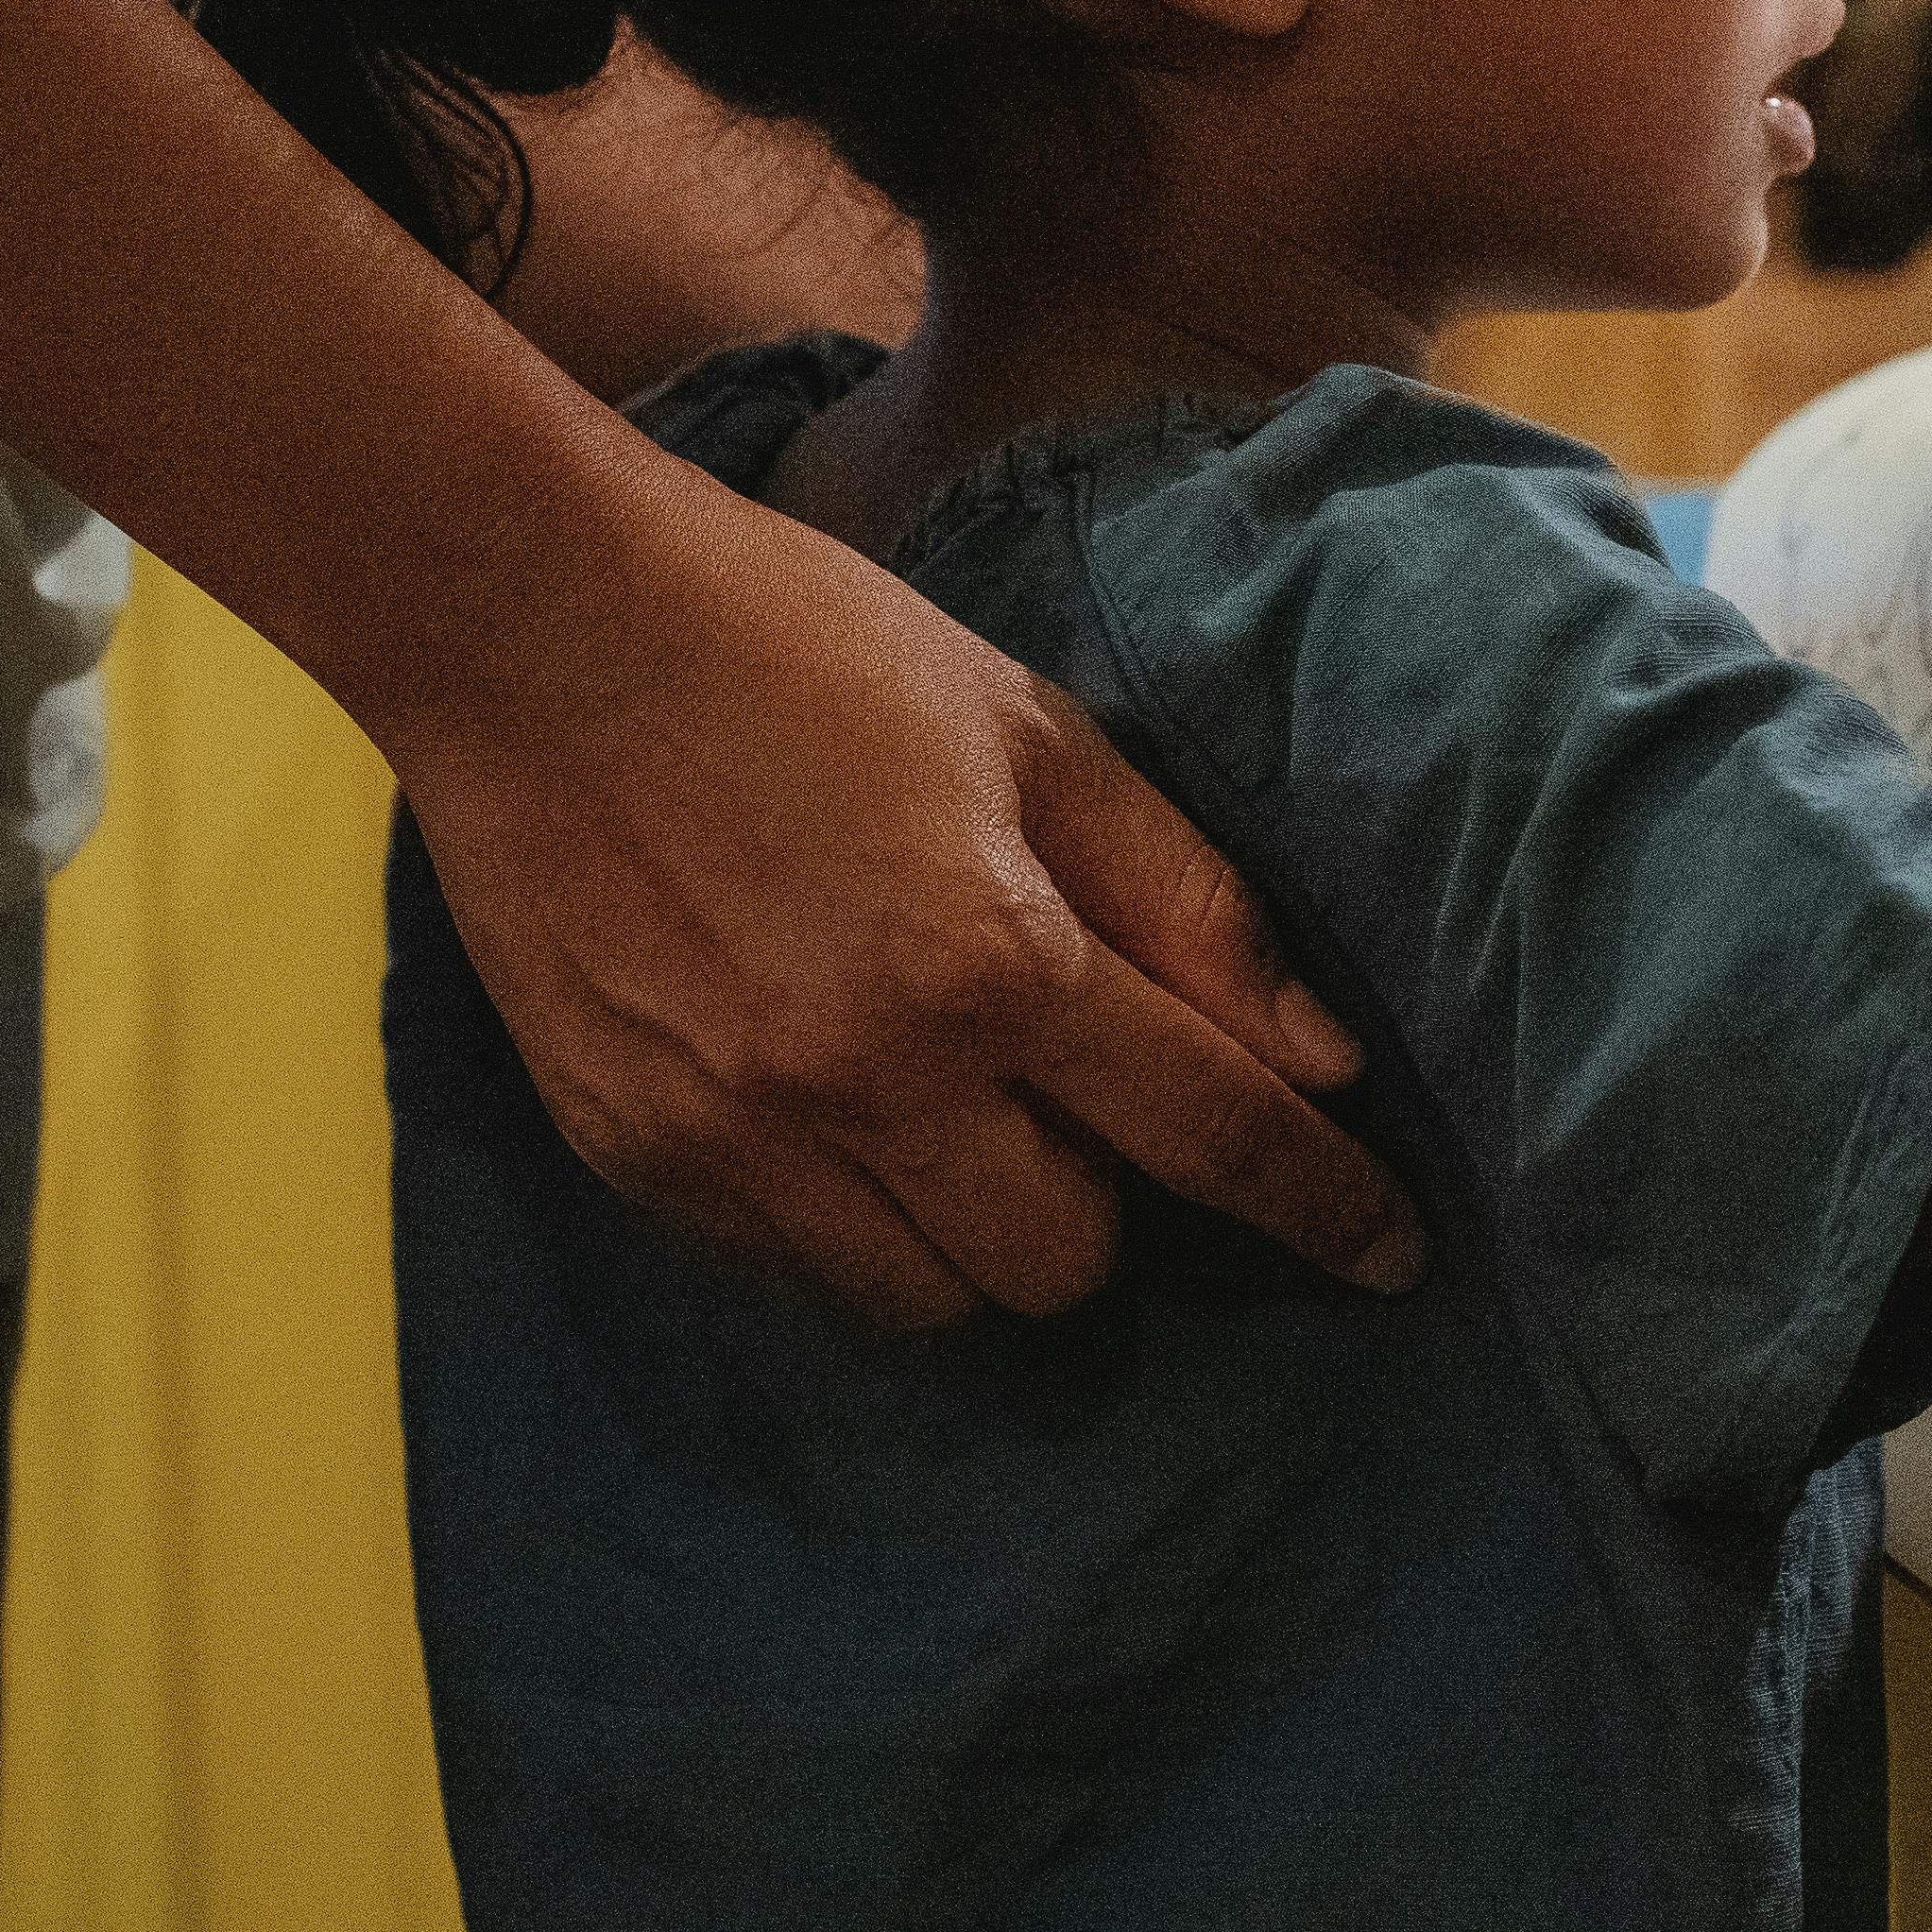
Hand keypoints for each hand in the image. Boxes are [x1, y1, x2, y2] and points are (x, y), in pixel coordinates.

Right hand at [383, 455, 1427, 1330]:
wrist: (540, 633)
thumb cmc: (808, 650)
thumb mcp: (1032, 734)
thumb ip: (1187, 904)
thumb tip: (1320, 1060)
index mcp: (992, 959)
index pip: (1209, 1135)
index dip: (1319, 1204)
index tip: (1391, 1253)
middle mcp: (867, 1080)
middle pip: (1063, 1263)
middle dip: (1111, 1201)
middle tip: (1081, 1097)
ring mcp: (737, 1136)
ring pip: (928, 1298)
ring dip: (979, 1229)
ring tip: (956, 1105)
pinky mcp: (636, 1157)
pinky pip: (796, 1265)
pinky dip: (852, 1216)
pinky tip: (835, 1095)